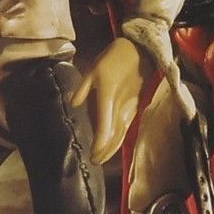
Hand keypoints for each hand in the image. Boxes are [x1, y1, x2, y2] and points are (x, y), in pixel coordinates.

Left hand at [70, 35, 144, 165]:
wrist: (140, 52)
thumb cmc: (113, 59)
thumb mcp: (93, 69)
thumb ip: (83, 88)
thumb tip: (74, 103)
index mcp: (109, 97)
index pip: (105, 125)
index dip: (100, 142)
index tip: (94, 154)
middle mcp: (122, 106)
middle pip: (115, 134)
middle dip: (105, 150)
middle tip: (94, 161)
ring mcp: (131, 108)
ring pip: (122, 133)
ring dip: (112, 147)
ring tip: (101, 158)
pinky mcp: (135, 107)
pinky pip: (127, 127)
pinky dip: (119, 138)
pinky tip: (113, 144)